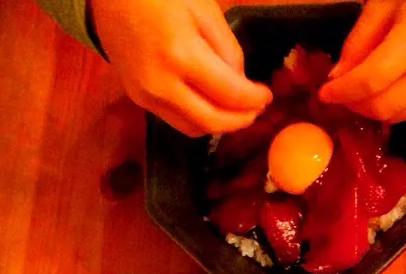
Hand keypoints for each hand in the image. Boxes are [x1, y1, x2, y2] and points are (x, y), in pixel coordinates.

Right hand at [89, 0, 271, 136]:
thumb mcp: (204, 11)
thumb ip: (228, 51)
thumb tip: (241, 85)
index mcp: (181, 54)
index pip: (230, 94)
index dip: (254, 100)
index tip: (267, 96)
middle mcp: (162, 82)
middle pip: (213, 121)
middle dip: (241, 120)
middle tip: (256, 109)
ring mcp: (147, 95)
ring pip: (195, 128)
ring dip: (221, 125)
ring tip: (237, 111)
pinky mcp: (138, 99)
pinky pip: (177, 121)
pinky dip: (199, 120)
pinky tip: (211, 106)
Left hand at [318, 0, 405, 122]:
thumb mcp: (381, 8)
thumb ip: (357, 44)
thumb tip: (336, 79)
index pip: (371, 80)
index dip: (343, 91)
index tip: (324, 93)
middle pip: (382, 106)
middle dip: (354, 104)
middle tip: (340, 93)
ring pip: (393, 116)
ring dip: (369, 109)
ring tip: (359, 91)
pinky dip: (388, 106)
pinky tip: (382, 90)